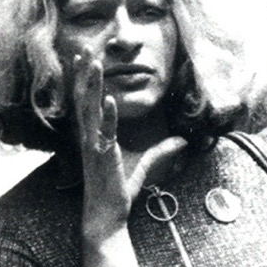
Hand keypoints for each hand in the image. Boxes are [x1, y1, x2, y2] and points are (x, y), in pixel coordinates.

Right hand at [73, 46, 186, 235]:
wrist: (107, 216)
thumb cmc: (118, 190)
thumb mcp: (145, 166)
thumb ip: (161, 150)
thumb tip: (183, 141)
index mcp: (94, 135)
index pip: (87, 101)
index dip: (84, 80)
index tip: (84, 59)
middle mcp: (90, 137)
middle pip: (83, 99)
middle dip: (83, 74)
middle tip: (83, 49)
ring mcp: (94, 146)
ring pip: (89, 111)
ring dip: (91, 86)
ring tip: (92, 63)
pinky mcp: (102, 158)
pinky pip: (105, 134)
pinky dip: (107, 117)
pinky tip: (109, 99)